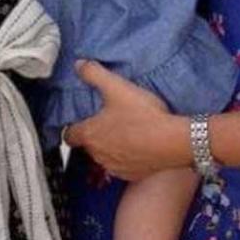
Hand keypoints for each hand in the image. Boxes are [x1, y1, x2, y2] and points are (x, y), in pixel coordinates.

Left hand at [64, 60, 183, 181]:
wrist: (171, 142)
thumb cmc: (143, 116)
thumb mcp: (116, 86)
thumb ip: (94, 74)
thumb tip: (79, 66)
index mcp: (90, 134)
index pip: (68, 136)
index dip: (72, 127)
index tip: (79, 120)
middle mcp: (98, 154)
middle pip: (88, 145)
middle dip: (95, 133)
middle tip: (107, 118)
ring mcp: (114, 167)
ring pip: (105, 156)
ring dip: (110, 145)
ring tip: (125, 129)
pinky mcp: (131, 174)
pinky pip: (122, 165)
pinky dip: (126, 155)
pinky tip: (138, 143)